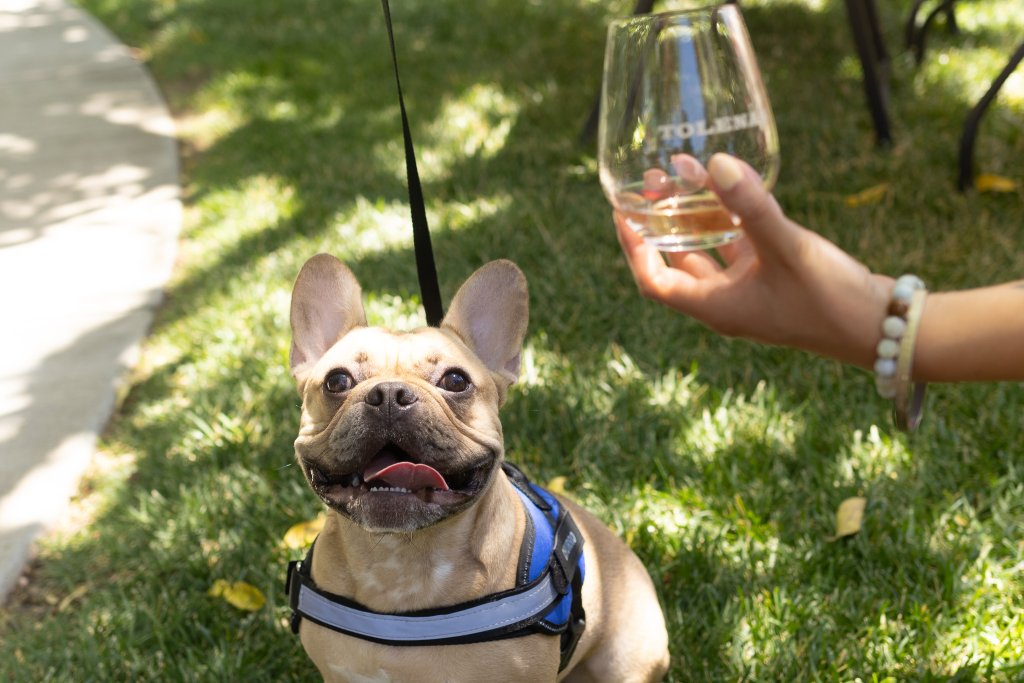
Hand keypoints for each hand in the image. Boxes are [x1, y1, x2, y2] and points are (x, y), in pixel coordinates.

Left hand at [615, 153, 893, 367]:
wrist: (884, 328)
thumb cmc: (831, 300)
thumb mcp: (787, 249)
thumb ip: (751, 207)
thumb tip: (715, 163)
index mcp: (716, 307)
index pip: (654, 281)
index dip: (633, 249)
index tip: (621, 212)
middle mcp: (727, 302)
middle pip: (677, 261)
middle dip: (662, 221)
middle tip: (653, 179)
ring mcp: (751, 291)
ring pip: (710, 250)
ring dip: (695, 215)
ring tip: (684, 171)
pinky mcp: (776, 279)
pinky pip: (741, 246)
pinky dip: (731, 219)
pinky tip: (732, 185)